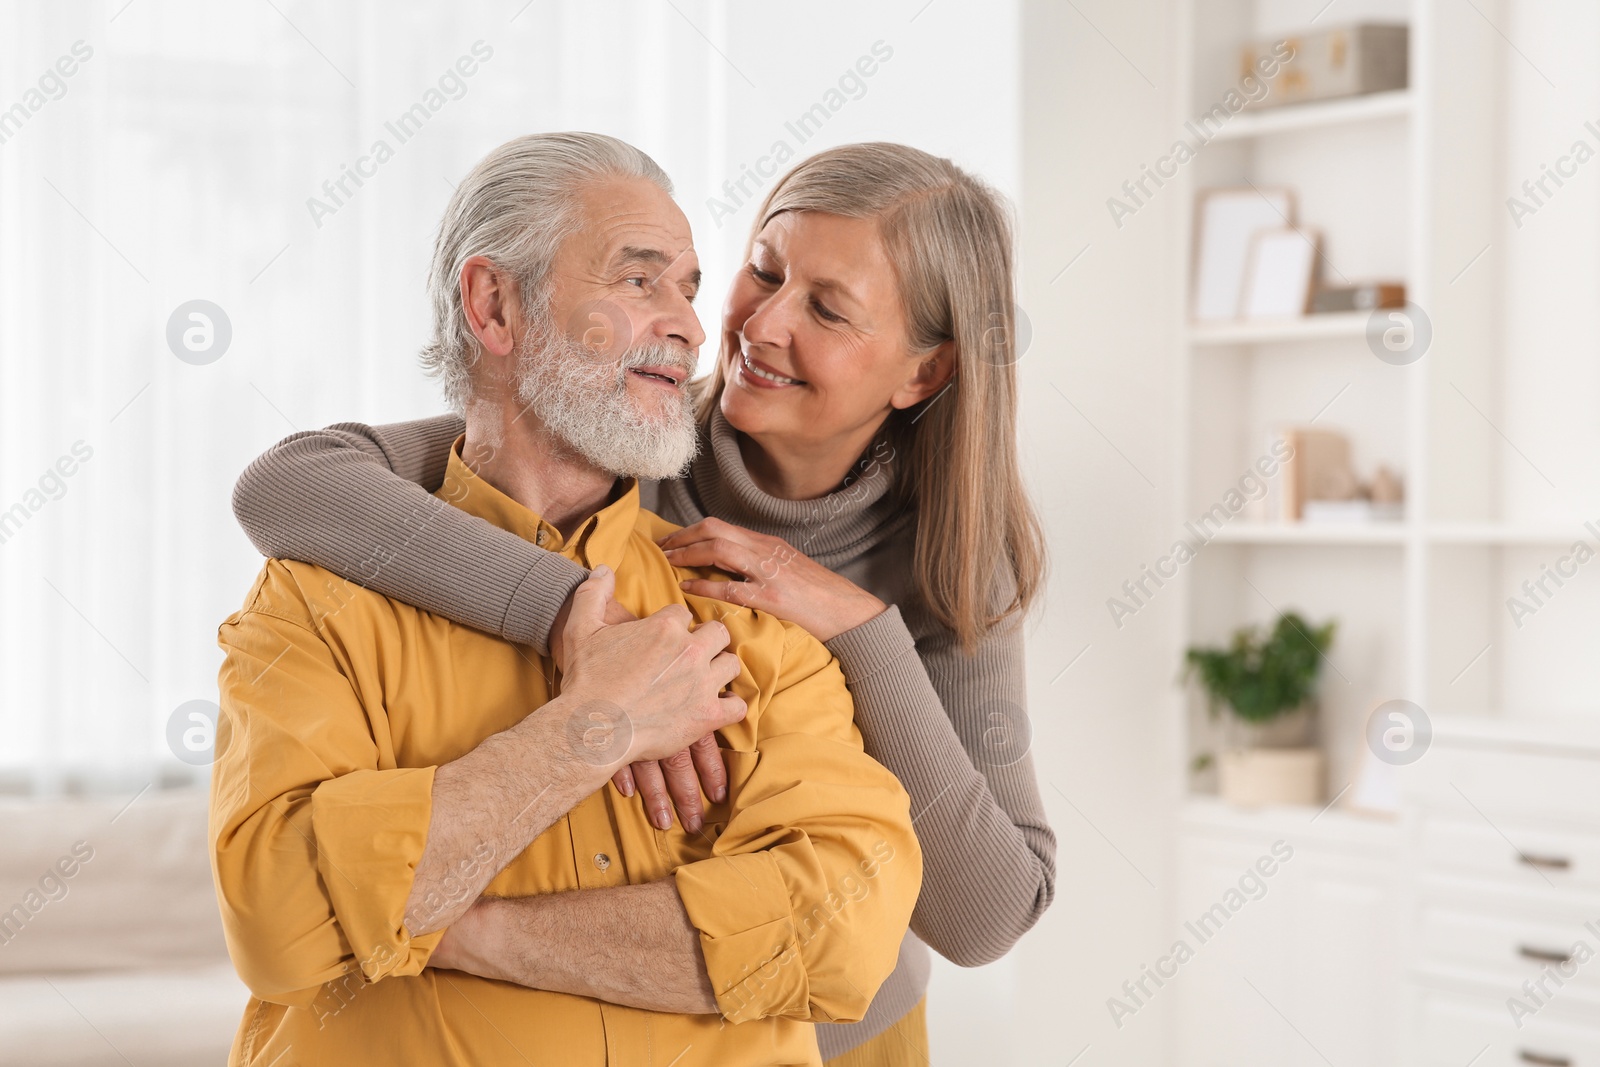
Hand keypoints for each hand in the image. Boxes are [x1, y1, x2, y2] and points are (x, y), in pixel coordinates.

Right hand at [554, 565, 746, 772]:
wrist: (590, 729)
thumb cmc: (585, 681)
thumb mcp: (580, 629)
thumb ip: (593, 593)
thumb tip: (605, 568)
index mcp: (665, 627)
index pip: (684, 614)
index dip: (674, 627)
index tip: (664, 641)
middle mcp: (690, 651)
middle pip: (718, 633)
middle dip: (706, 641)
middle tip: (690, 657)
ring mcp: (702, 683)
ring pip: (731, 664)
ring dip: (719, 669)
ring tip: (704, 679)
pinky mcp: (707, 715)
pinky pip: (738, 705)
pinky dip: (729, 707)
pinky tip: (714, 708)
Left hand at [658, 518, 887, 641]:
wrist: (850, 611)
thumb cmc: (819, 594)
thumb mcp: (786, 569)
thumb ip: (759, 563)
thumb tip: (728, 567)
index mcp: (767, 543)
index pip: (720, 526)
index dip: (690, 531)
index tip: (670, 541)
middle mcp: (765, 551)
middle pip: (714, 530)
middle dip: (682, 537)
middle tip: (660, 548)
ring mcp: (769, 572)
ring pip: (720, 550)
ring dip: (688, 554)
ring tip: (667, 563)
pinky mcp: (773, 598)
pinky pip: (731, 587)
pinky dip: (705, 585)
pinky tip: (688, 588)